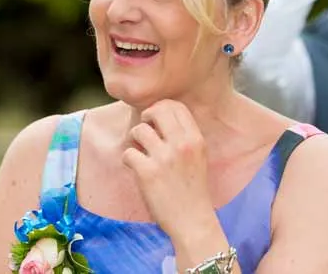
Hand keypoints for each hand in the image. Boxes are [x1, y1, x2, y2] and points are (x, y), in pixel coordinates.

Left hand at [121, 99, 216, 240]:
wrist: (193, 222)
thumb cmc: (193, 190)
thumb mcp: (198, 157)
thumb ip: (183, 136)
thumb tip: (158, 116)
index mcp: (196, 139)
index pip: (176, 106)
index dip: (161, 107)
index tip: (155, 118)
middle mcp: (182, 145)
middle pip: (157, 111)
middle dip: (146, 116)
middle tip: (144, 128)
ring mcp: (164, 158)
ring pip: (139, 130)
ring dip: (135, 140)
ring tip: (140, 152)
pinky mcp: (147, 173)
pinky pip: (128, 153)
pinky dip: (129, 160)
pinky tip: (136, 168)